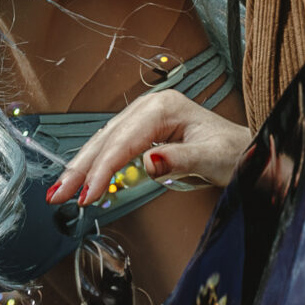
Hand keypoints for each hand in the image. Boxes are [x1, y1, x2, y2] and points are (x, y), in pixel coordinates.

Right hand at [45, 89, 251, 205]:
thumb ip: (178, 159)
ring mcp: (142, 118)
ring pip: (103, 143)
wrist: (247, 150)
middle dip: (79, 169)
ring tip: (62, 190)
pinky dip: (95, 164)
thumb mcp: (211, 157)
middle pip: (104, 140)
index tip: (87, 194)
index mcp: (161, 108)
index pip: (122, 142)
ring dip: (81, 167)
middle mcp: (146, 109)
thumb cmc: (233, 151)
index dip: (101, 170)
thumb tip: (146, 162)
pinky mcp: (141, 130)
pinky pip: (112, 146)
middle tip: (58, 195)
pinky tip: (83, 177)